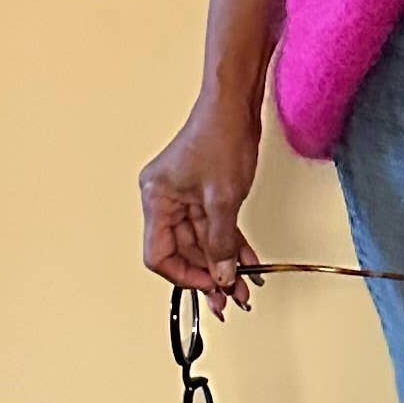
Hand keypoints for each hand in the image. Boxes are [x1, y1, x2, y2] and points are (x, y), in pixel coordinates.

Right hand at [139, 92, 262, 318]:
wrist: (236, 104)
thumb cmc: (220, 136)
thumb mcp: (222, 199)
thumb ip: (221, 242)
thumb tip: (222, 275)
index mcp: (156, 200)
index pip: (159, 255)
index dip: (184, 276)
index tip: (209, 287)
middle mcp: (165, 200)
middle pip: (182, 251)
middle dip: (209, 275)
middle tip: (230, 298)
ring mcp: (184, 196)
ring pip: (201, 242)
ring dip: (223, 265)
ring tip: (243, 288)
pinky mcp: (203, 192)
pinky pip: (214, 227)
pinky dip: (230, 245)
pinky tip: (247, 262)